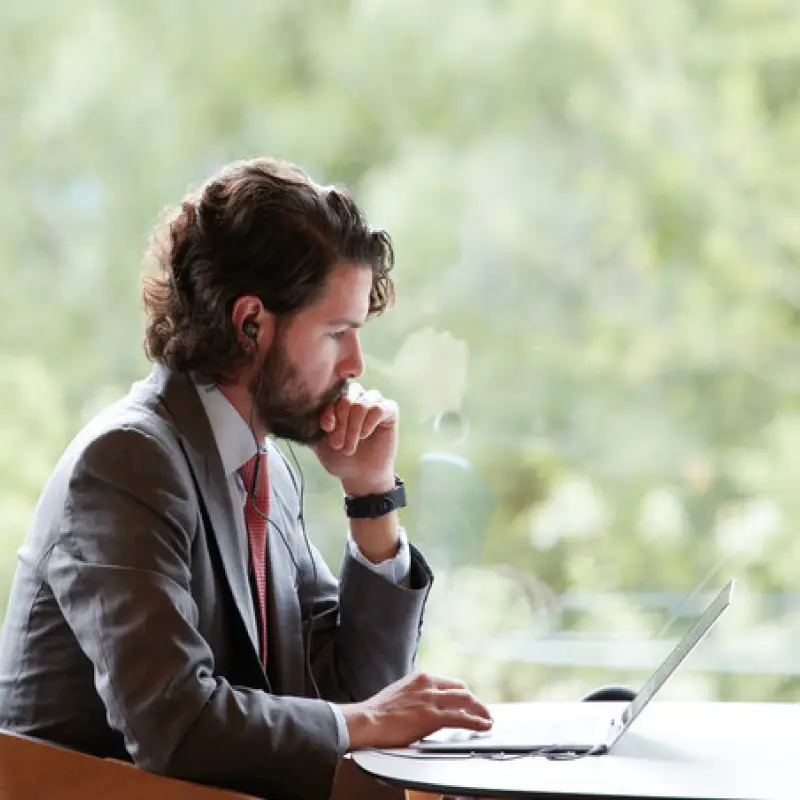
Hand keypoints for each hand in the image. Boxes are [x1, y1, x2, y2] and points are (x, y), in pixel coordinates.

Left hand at [312, 382, 398, 495]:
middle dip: (341, 422)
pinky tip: (364, 436)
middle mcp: (357, 397)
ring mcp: (374, 402)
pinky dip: (369, 423)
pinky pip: (379, 408)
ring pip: (362, 403)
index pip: (332, 393)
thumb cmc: (339, 457)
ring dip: (354, 427)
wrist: (360, 476)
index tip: (326, 429)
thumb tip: (292, 414)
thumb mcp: (319, 442)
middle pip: (347, 396)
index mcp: (339, 400)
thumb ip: (309, 426)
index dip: (329, 410)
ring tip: (349, 446)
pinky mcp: (390, 411)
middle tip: (337, 444)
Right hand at [337, 672, 492, 750]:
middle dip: (474, 702)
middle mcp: (428, 684)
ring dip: (480, 711)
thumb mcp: (400, 694)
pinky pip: (461, 718)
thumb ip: (416, 695)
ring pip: (465, 701)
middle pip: (461, 690)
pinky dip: (476, 722)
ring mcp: (431, 699)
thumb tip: (424, 706)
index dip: (462, 694)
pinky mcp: (432, 716)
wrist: (366, 721)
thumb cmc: (377, 712)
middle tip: (483, 711)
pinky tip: (484, 726)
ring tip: (488, 719)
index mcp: (420, 678)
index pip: (449, 683)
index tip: (468, 701)